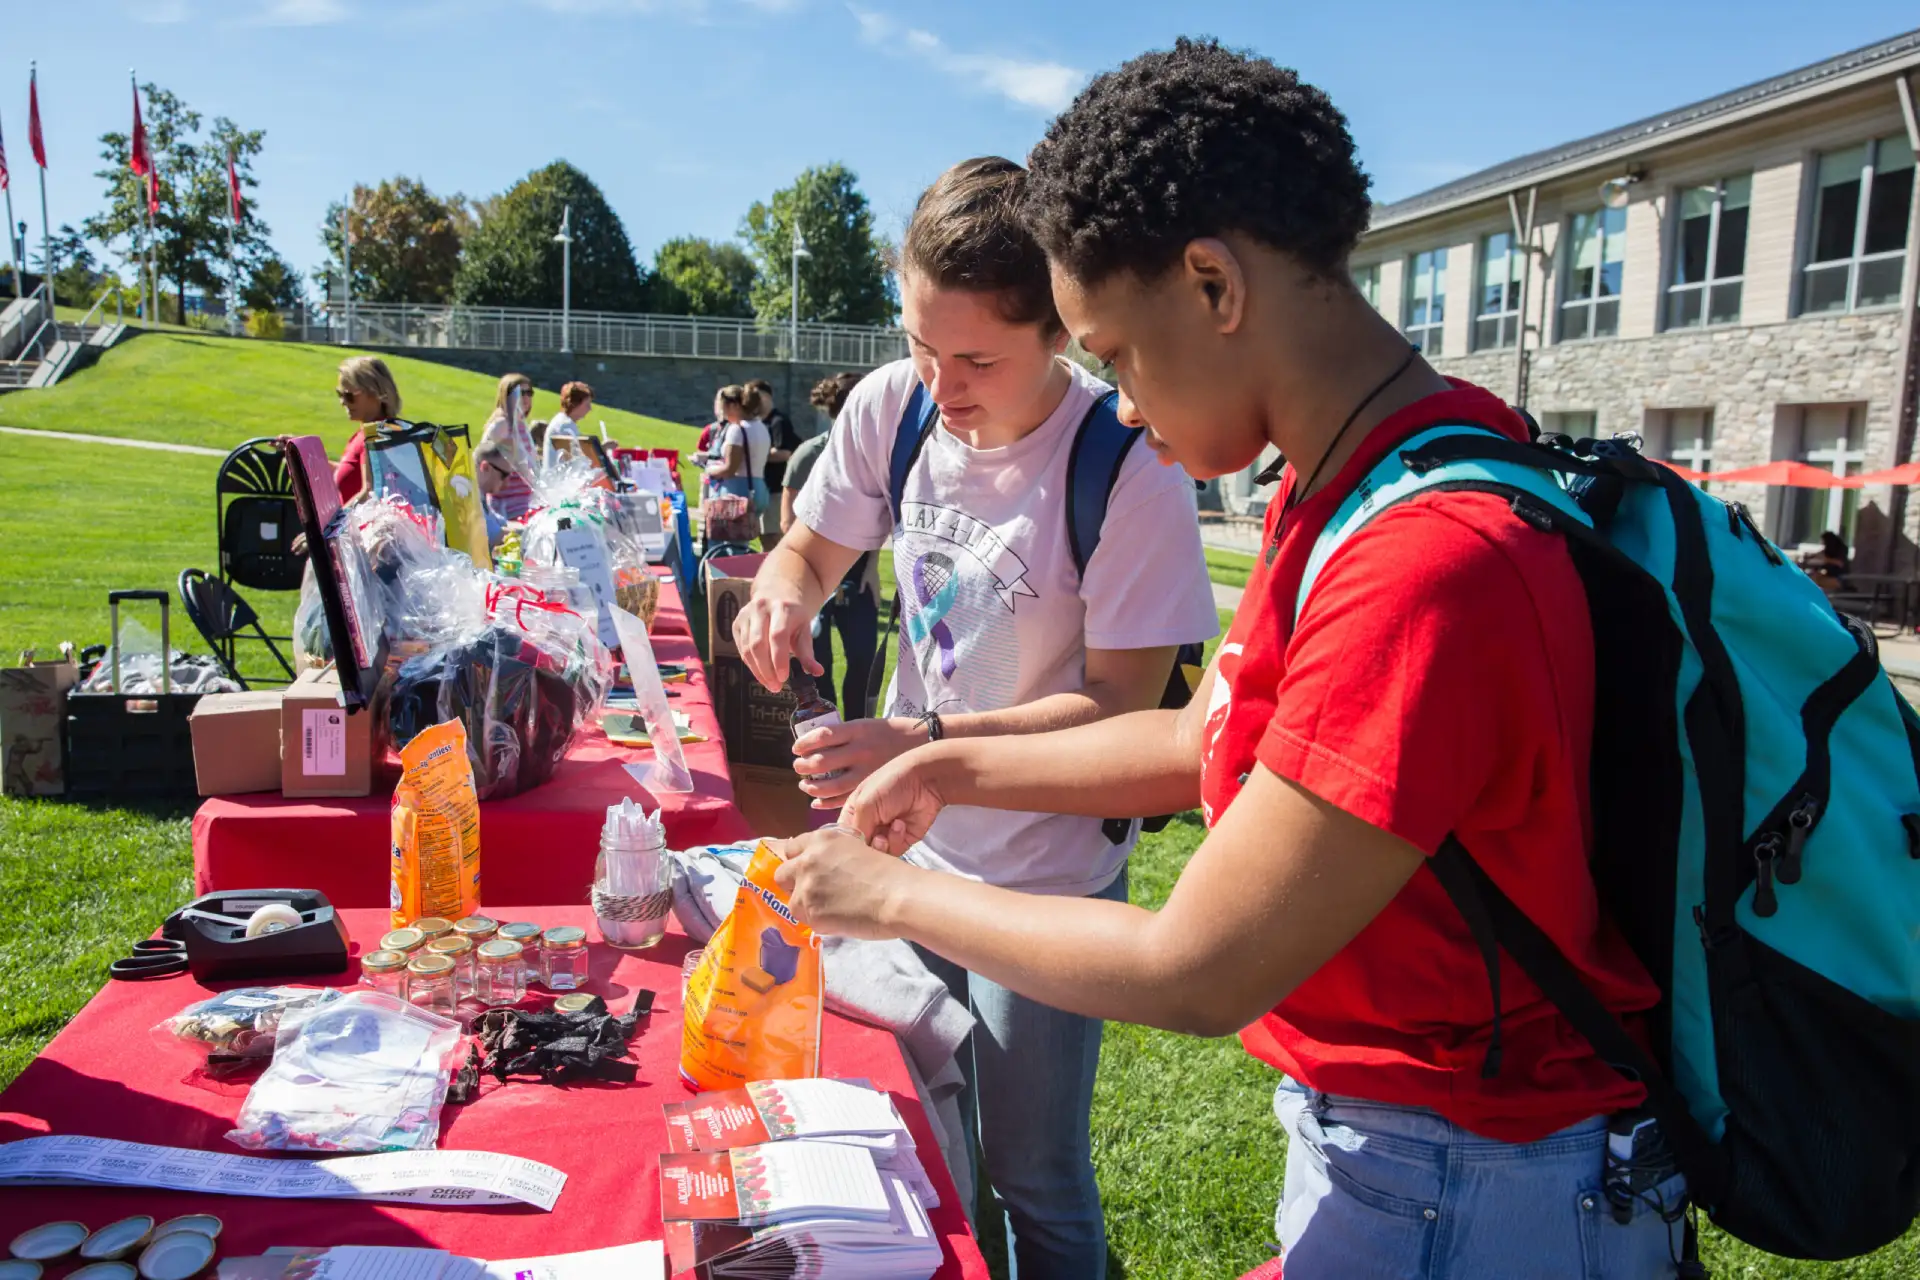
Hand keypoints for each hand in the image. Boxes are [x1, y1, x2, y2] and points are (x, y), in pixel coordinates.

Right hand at [731, 592, 820, 690]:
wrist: (777, 592)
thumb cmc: (794, 616)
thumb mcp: (805, 629)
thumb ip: (808, 652)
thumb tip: (817, 672)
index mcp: (782, 608)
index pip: (778, 636)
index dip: (779, 659)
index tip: (783, 678)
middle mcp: (761, 608)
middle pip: (758, 644)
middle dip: (766, 670)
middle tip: (776, 687)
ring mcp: (746, 614)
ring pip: (747, 648)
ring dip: (757, 670)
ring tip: (770, 684)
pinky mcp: (737, 622)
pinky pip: (741, 648)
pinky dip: (750, 664)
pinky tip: (761, 673)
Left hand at [772, 828, 921, 939]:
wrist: (898, 897)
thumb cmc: (888, 873)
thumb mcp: (856, 849)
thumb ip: (831, 855)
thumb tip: (820, 870)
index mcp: (820, 840)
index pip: (791, 848)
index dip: (798, 861)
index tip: (807, 871)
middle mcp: (807, 860)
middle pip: (782, 874)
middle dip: (794, 884)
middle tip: (815, 892)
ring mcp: (806, 888)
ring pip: (791, 902)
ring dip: (806, 906)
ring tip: (832, 909)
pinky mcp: (810, 913)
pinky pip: (805, 920)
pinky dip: (818, 922)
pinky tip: (839, 919)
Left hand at [793, 717, 926, 805]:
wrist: (926, 746)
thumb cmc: (896, 736)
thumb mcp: (870, 726)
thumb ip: (848, 736)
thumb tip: (821, 744)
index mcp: (859, 730)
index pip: (822, 736)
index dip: (805, 743)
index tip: (797, 748)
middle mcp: (860, 750)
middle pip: (822, 761)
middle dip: (804, 767)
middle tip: (799, 768)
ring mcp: (866, 771)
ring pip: (830, 784)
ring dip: (812, 786)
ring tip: (805, 785)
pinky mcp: (872, 787)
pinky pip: (843, 799)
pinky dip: (826, 802)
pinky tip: (817, 801)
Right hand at [841, 748, 947, 853]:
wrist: (926, 781)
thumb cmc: (890, 784)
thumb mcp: (865, 803)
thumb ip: (855, 829)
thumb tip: (854, 852)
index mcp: (852, 814)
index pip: (841, 837)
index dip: (844, 846)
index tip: (850, 849)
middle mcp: (866, 826)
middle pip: (858, 850)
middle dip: (866, 847)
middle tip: (876, 836)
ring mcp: (883, 835)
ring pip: (875, 855)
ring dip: (883, 844)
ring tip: (891, 827)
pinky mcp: (901, 842)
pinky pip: (893, 853)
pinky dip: (896, 840)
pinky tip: (901, 824)